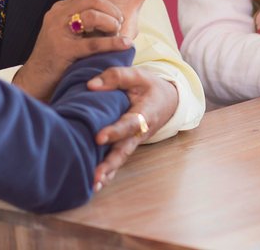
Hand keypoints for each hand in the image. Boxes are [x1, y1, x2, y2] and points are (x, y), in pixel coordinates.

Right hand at [14, 0, 132, 100]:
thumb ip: (83, 23)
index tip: (117, 17)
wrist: (35, 80)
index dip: (108, 4)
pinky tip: (125, 45)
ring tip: (118, 33)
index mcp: (59, 10)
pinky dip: (112, 43)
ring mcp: (58, 31)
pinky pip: (93, 43)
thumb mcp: (67, 34)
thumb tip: (114, 18)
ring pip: (92, 16)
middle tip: (119, 23)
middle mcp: (57, 15)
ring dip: (111, 23)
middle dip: (112, 10)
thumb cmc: (56, 59)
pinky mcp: (63, 50)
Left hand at [86, 67, 178, 190]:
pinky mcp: (129, 144)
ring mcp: (135, 141)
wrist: (168, 100)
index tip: (99, 138)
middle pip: (125, 149)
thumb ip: (116, 77)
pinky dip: (109, 172)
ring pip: (121, 157)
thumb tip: (91, 85)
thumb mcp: (139, 75)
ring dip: (108, 172)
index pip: (129, 124)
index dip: (116, 131)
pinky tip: (96, 183)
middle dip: (111, 163)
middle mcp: (141, 131)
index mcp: (145, 113)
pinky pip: (119, 159)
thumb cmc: (150, 86)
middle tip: (96, 175)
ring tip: (94, 184)